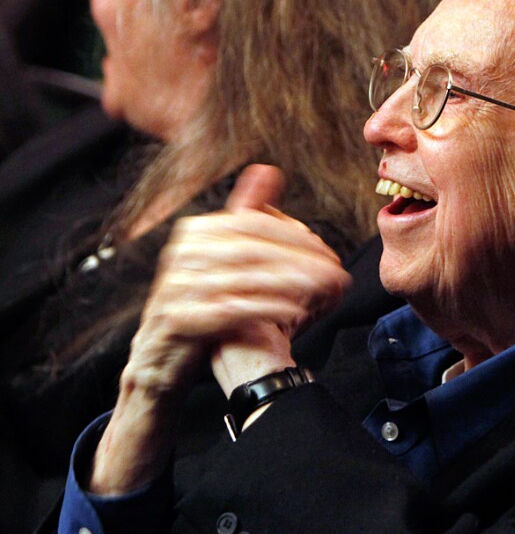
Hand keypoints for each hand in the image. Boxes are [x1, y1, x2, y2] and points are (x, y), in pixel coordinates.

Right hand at [90, 165, 350, 492]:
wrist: (159, 362)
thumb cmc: (203, 307)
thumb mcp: (222, 257)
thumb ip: (246, 215)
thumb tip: (267, 171)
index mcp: (195, 233)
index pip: (253, 224)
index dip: (296, 236)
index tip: (329, 253)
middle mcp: (183, 255)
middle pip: (254, 249)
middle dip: (301, 259)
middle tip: (337, 272)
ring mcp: (178, 288)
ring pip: (246, 278)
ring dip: (293, 282)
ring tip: (327, 289)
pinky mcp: (180, 322)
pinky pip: (233, 310)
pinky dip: (269, 308)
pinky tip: (297, 311)